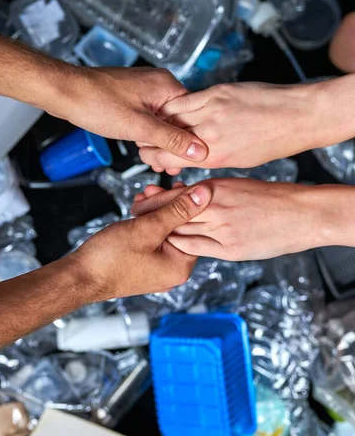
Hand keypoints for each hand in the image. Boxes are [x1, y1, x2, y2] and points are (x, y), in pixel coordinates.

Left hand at [51, 66, 207, 162]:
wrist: (65, 93)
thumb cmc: (97, 103)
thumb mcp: (140, 128)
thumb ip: (171, 139)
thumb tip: (198, 150)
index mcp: (166, 85)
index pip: (194, 114)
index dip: (192, 139)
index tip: (190, 159)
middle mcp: (158, 83)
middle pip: (179, 117)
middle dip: (174, 142)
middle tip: (169, 165)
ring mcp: (144, 89)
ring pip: (162, 119)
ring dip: (159, 138)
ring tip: (155, 158)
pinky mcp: (131, 96)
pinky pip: (148, 116)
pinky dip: (147, 131)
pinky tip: (141, 144)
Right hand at [72, 183, 210, 298]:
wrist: (79, 277)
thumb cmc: (111, 258)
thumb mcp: (148, 228)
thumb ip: (178, 210)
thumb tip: (205, 194)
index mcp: (181, 266)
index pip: (194, 226)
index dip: (183, 202)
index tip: (174, 185)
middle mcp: (173, 271)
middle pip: (179, 228)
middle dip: (165, 205)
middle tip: (151, 189)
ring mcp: (158, 269)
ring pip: (164, 231)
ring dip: (153, 211)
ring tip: (141, 197)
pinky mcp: (144, 265)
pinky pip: (152, 239)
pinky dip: (145, 223)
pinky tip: (136, 209)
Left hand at [132, 179, 335, 260]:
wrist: (301, 213)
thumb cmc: (272, 198)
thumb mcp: (235, 186)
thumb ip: (210, 193)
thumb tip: (189, 196)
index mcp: (215, 187)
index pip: (173, 194)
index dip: (153, 199)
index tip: (140, 199)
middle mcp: (214, 207)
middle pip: (170, 212)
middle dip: (149, 215)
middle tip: (133, 215)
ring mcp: (221, 229)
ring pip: (180, 230)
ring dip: (161, 232)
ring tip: (144, 234)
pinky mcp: (230, 249)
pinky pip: (196, 248)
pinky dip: (180, 246)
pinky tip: (170, 247)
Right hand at [138, 81, 322, 173]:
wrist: (296, 116)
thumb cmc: (273, 141)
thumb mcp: (237, 161)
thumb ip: (210, 157)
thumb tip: (190, 154)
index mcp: (213, 156)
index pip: (166, 158)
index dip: (153, 158)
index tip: (151, 155)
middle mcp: (208, 133)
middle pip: (163, 135)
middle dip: (152, 138)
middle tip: (149, 137)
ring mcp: (211, 109)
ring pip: (170, 114)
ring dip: (161, 118)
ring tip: (159, 121)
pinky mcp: (217, 92)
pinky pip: (186, 98)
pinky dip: (176, 104)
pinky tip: (175, 106)